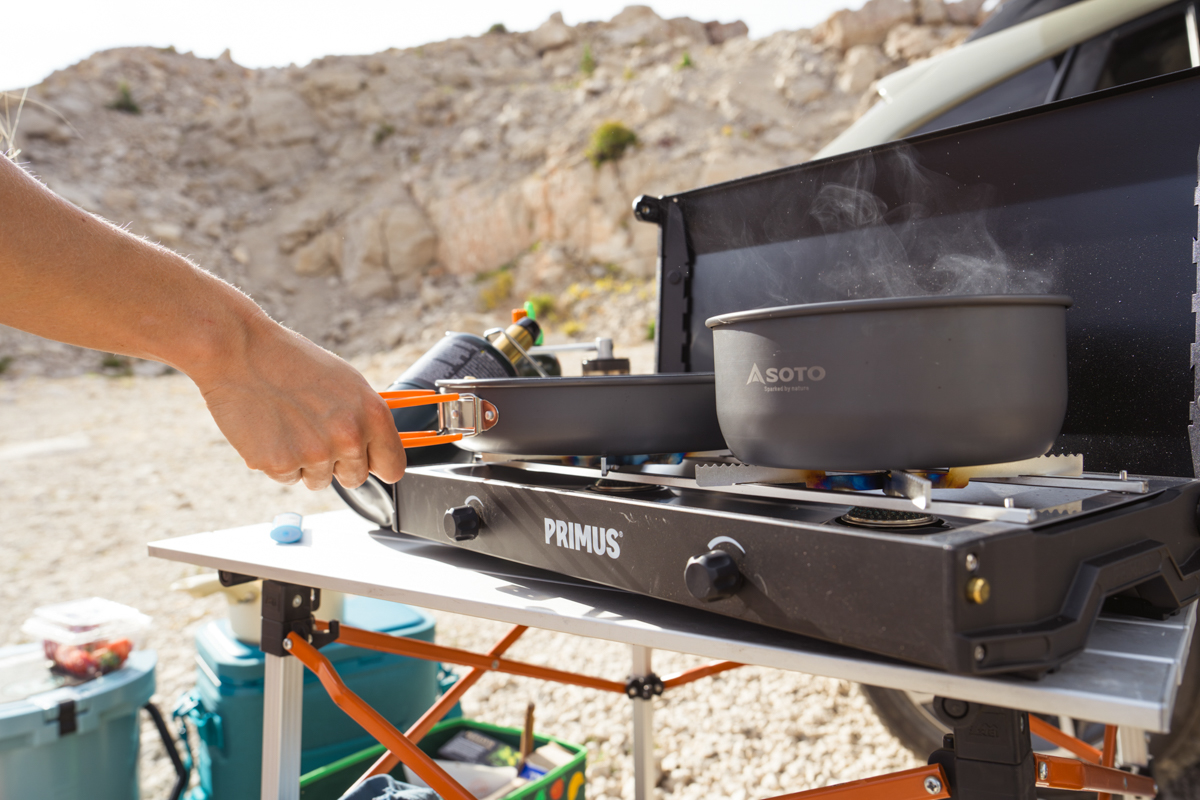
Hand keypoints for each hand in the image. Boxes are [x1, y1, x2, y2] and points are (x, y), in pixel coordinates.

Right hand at [194, 317, 405, 489]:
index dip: (380, 465)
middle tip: (317, 435)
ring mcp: (314, 455)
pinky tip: (270, 430)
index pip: (393, 466)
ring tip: (290, 425)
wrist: (239, 352)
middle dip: (339, 464)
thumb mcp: (346, 381)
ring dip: (306, 463)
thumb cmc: (292, 362)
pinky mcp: (279, 464)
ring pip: (319, 481)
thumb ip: (366, 418)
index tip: (370, 462)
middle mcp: (348, 438)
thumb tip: (379, 446)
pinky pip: (287, 478)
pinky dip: (278, 461)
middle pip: (355, 479)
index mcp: (372, 414)